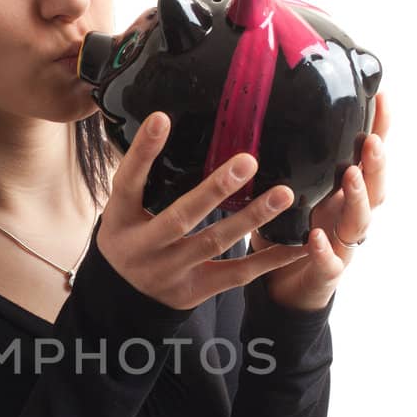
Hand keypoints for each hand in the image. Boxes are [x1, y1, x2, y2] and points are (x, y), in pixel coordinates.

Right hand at [95, 111, 311, 310]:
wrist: (123, 298)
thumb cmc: (129, 238)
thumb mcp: (121, 211)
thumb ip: (142, 180)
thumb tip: (162, 122)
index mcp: (120, 219)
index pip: (128, 182)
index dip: (143, 152)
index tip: (161, 118)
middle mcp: (143, 247)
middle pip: (180, 217)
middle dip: (215, 190)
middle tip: (247, 161)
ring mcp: (170, 271)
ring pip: (214, 242)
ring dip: (252, 218)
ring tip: (283, 195)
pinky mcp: (194, 290)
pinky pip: (237, 275)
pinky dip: (269, 259)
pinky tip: (296, 243)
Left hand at [247, 92, 389, 312]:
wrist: (284, 291)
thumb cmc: (290, 235)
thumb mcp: (290, 193)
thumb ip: (289, 163)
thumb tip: (268, 118)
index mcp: (343, 193)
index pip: (367, 158)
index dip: (379, 129)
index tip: (382, 97)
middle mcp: (349, 216)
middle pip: (375, 187)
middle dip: (376, 163)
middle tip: (370, 141)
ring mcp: (341, 245)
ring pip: (360, 221)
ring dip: (357, 197)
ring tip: (349, 175)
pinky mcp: (326, 273)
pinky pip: (330, 262)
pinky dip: (323, 249)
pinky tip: (314, 237)